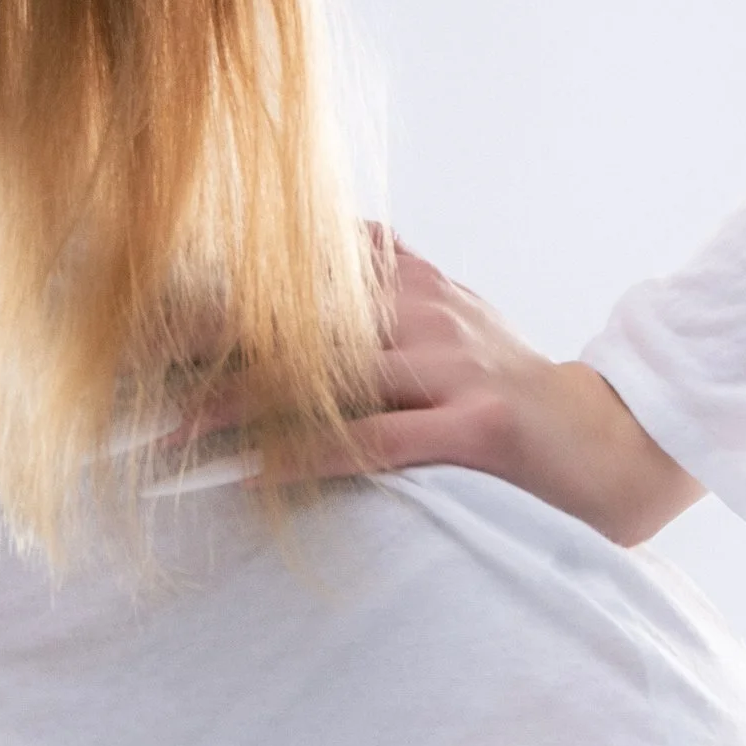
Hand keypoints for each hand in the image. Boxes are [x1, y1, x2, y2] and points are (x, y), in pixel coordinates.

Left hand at [161, 235, 704, 547]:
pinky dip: (311, 457)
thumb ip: (388, 289)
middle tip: (127, 371)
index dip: (219, 287)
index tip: (142, 309)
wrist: (618, 444)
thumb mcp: (451, 321)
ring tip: (169, 431)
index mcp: (413, 283)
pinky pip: (377, 442)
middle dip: (206, 345)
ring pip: (324, 379)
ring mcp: (453, 366)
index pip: (300, 271)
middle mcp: (426, 312)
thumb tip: (310, 267)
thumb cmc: (514, 393)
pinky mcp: (479, 427)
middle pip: (294, 319)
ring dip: (238, 408)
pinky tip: (255, 478)